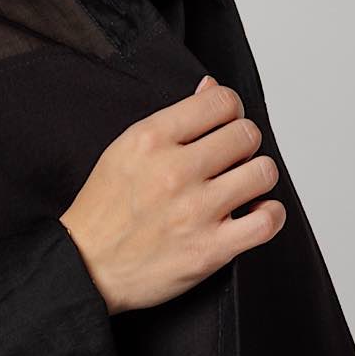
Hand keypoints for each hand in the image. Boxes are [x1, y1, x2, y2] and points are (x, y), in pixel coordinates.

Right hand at [60, 76, 285, 313]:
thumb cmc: (104, 210)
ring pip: (263, 172)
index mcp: (151, 140)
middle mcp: (174, 171)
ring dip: (257, 178)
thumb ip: (173, 119)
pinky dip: (269, 215)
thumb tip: (211, 87)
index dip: (230, 111)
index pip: (221, 101)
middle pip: (247, 134)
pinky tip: (254, 215)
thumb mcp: (125, 150)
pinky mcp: (210, 249)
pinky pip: (268, 221)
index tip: (225, 126)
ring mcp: (195, 211)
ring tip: (241, 187)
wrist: (85, 267)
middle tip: (231, 160)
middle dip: (243, 145)